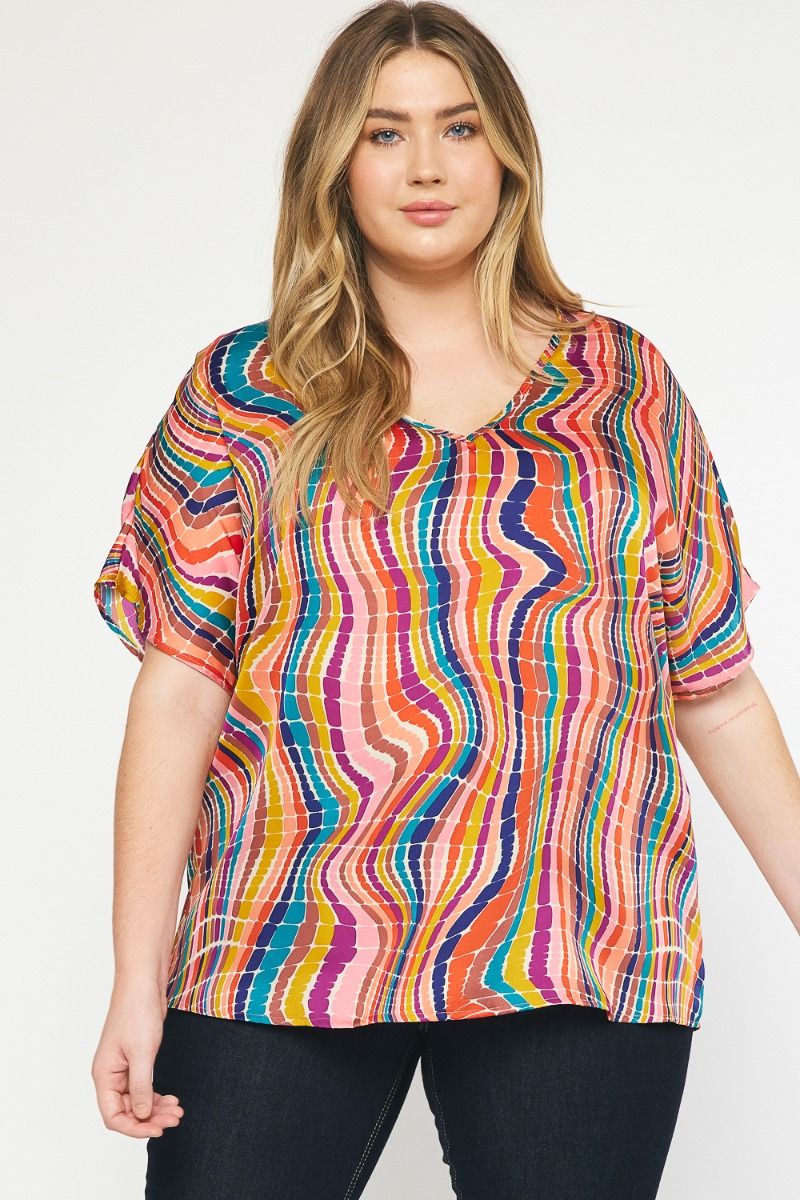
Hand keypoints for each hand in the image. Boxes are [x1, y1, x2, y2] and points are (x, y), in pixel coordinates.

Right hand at [91, 977, 183, 1138]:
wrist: (144, 984)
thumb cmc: (137, 1012)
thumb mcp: (142, 1053)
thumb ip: (140, 1087)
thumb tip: (142, 1116)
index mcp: (104, 1075)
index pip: (113, 1116)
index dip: (134, 1128)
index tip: (157, 1130)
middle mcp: (110, 1075)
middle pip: (127, 1111)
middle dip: (151, 1118)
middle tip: (175, 1119)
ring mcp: (123, 1068)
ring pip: (137, 1100)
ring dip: (156, 1108)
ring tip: (177, 1110)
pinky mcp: (136, 1060)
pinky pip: (144, 1087)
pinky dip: (157, 1095)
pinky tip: (171, 1099)